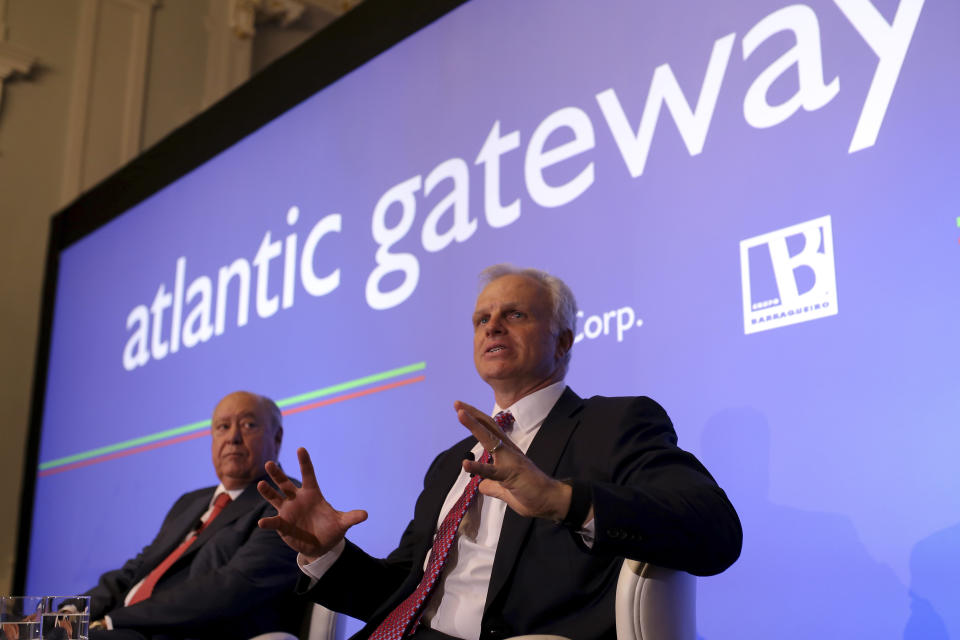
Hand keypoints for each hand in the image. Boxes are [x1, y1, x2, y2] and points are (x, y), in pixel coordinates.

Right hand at [258, 447, 367, 561]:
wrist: (321, 546)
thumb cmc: (331, 530)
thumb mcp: (342, 524)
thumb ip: (351, 518)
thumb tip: (365, 515)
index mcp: (312, 494)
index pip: (308, 475)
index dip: (305, 462)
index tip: (301, 449)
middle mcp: (297, 499)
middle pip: (285, 484)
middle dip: (277, 474)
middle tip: (269, 463)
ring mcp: (288, 511)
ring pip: (275, 497)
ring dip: (268, 491)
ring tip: (260, 484)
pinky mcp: (282, 524)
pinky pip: (274, 521)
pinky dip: (268, 522)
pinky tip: (262, 522)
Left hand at [455, 401, 571, 520]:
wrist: (551, 501)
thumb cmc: (531, 494)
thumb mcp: (506, 491)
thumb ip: (493, 487)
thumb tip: (481, 486)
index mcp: (508, 453)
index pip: (490, 431)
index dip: (476, 420)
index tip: (461, 409)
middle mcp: (509, 451)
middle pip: (488, 427)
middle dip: (472, 414)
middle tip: (457, 403)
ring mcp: (509, 460)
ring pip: (489, 440)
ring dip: (474, 425)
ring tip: (460, 413)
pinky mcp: (510, 474)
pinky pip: (492, 471)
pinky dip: (478, 466)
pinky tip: (465, 463)